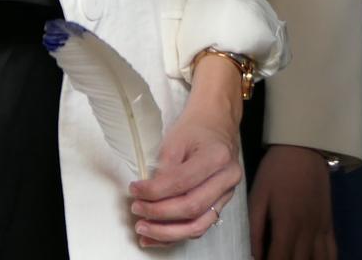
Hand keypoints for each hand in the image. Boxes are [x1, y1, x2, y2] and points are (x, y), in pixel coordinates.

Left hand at [129, 56, 244, 246]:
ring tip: (143, 230)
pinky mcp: (222, 205)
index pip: (182, 182)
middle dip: (159, 213)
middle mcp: (227, 179)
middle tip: (136, 210)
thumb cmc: (195, 129)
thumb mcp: (176, 138)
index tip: (134, 190)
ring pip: (198, 225)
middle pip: (191, 207)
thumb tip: (149, 194)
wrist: (217, 124)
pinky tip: (157, 237)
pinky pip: (200, 227)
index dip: (155, 191)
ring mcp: (227, 195)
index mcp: (217, 157)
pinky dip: (176, 235)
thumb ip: (164, 167)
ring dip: (167, 232)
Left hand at [249, 145, 337, 259]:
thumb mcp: (258, 196)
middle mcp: (307, 232)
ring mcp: (321, 229)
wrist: (304, 149)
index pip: (279, 259)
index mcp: (287, 225)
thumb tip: (255, 255)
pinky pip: (332, 251)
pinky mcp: (329, 224)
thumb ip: (256, 228)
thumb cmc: (276, 171)